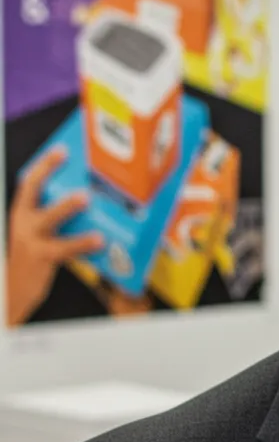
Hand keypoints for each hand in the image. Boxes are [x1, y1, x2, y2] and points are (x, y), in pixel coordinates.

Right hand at [6, 146, 104, 326]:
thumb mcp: (42, 233)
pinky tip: (100, 240)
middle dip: (47, 171)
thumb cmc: (37, 257)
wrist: (15, 291)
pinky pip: (64, 248)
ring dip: (66, 206)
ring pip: (49, 218)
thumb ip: (61, 217)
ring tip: (85, 197)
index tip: (62, 149)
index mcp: (23, 212)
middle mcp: (23, 222)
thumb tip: (96, 200)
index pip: (30, 183)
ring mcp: (30, 240)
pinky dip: (83, 243)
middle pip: (32, 191)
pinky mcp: (41, 258)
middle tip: (68, 156)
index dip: (44, 164)